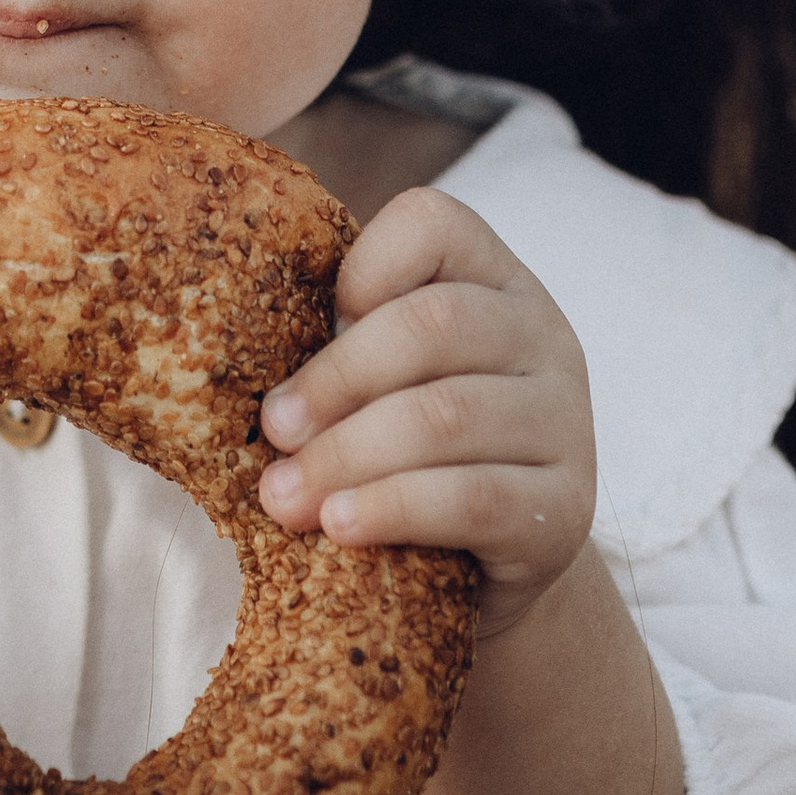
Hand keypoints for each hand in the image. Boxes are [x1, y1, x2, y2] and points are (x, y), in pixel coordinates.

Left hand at [255, 188, 593, 641]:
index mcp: (494, 277)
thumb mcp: (381, 379)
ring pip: (447, 417)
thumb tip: (227, 338)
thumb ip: (339, 340)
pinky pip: (474, 498)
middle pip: (433, 326)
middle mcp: (544, 335)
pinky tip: (339, 525)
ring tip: (283, 495)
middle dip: (335, 379)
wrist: (486, 570)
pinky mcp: (567, 509)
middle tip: (271, 431)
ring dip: (347, 455)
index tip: (311, 324)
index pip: (433, 224)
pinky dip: (393, 508)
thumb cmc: (407, 450)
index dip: (362, 267)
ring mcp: (566, 422)